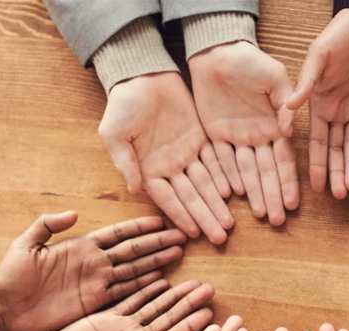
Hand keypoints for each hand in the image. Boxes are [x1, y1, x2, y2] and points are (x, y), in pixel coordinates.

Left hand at [0, 213, 185, 330]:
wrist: (4, 312)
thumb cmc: (10, 278)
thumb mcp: (23, 246)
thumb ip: (46, 226)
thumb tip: (73, 213)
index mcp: (81, 246)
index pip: (117, 234)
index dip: (139, 227)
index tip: (161, 221)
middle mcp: (94, 263)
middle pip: (133, 250)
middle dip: (157, 242)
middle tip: (181, 236)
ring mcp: (97, 283)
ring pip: (134, 270)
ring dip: (156, 261)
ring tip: (177, 254)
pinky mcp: (94, 303)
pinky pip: (124, 292)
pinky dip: (143, 287)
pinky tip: (160, 280)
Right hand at [19, 279, 214, 330]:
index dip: (190, 327)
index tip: (210, 315)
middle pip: (168, 320)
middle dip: (189, 305)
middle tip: (210, 289)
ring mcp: (121, 330)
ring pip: (153, 307)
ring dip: (173, 294)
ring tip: (194, 282)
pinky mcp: (104, 320)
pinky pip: (128, 300)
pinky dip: (144, 289)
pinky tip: (161, 278)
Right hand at [99, 73, 233, 243]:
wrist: (141, 74)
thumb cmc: (122, 103)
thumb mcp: (114, 132)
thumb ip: (124, 161)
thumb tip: (134, 189)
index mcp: (148, 169)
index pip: (168, 199)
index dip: (181, 216)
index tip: (194, 234)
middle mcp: (169, 166)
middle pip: (191, 197)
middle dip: (206, 217)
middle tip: (221, 237)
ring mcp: (186, 153)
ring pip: (206, 183)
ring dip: (217, 204)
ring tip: (230, 224)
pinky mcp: (201, 137)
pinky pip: (215, 160)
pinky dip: (224, 176)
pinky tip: (234, 193)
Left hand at [190, 42, 298, 226]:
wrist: (217, 51)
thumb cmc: (250, 60)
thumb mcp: (274, 76)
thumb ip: (284, 102)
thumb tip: (288, 130)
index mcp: (275, 125)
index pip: (284, 160)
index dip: (289, 182)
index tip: (294, 203)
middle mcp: (258, 137)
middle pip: (266, 173)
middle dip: (273, 197)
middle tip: (277, 221)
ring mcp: (236, 138)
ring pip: (245, 172)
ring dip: (253, 194)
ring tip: (260, 215)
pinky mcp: (214, 136)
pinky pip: (221, 161)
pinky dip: (227, 178)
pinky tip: (234, 196)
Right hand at [284, 9, 348, 198]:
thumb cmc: (339, 34)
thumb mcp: (318, 56)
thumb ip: (306, 83)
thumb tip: (288, 109)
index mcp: (319, 103)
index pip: (317, 141)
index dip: (317, 164)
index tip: (316, 188)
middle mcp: (336, 111)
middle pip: (337, 149)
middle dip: (338, 172)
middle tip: (340, 196)